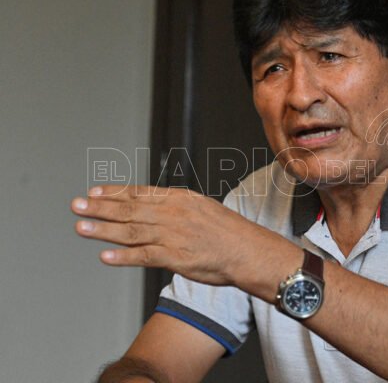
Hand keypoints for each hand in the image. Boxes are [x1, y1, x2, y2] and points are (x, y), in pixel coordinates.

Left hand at [72, 185, 254, 286]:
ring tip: (81, 228)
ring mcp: (173, 235)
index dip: (114, 192)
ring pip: (131, 231)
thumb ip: (177, 208)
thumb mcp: (202, 208)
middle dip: (100, 208)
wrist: (248, 250)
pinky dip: (123, 256)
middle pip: (129, 209)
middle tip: (77, 205)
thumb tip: (156, 208)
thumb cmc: (229, 232)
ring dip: (103, 230)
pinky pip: (143, 256)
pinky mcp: (175, 257)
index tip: (94, 192)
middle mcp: (172, 214)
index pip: (140, 193)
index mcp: (179, 199)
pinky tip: (105, 256)